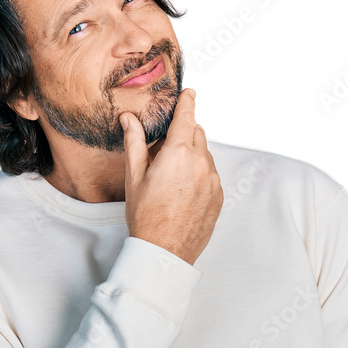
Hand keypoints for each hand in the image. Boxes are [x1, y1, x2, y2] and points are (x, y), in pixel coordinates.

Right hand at [119, 88, 223, 264]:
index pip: (187, 117)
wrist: (164, 253)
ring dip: (192, 155)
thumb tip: (129, 120)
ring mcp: (213, 181)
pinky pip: (210, 175)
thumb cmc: (146, 218)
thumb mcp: (134, 178)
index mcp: (179, 154)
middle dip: (184, 132)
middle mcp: (201, 164)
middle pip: (197, 134)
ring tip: (171, 175)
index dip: (187, 102)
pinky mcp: (218, 197)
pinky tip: (182, 190)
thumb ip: (135, 144)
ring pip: (205, 155)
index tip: (190, 93)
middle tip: (165, 146)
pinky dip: (199, 174)